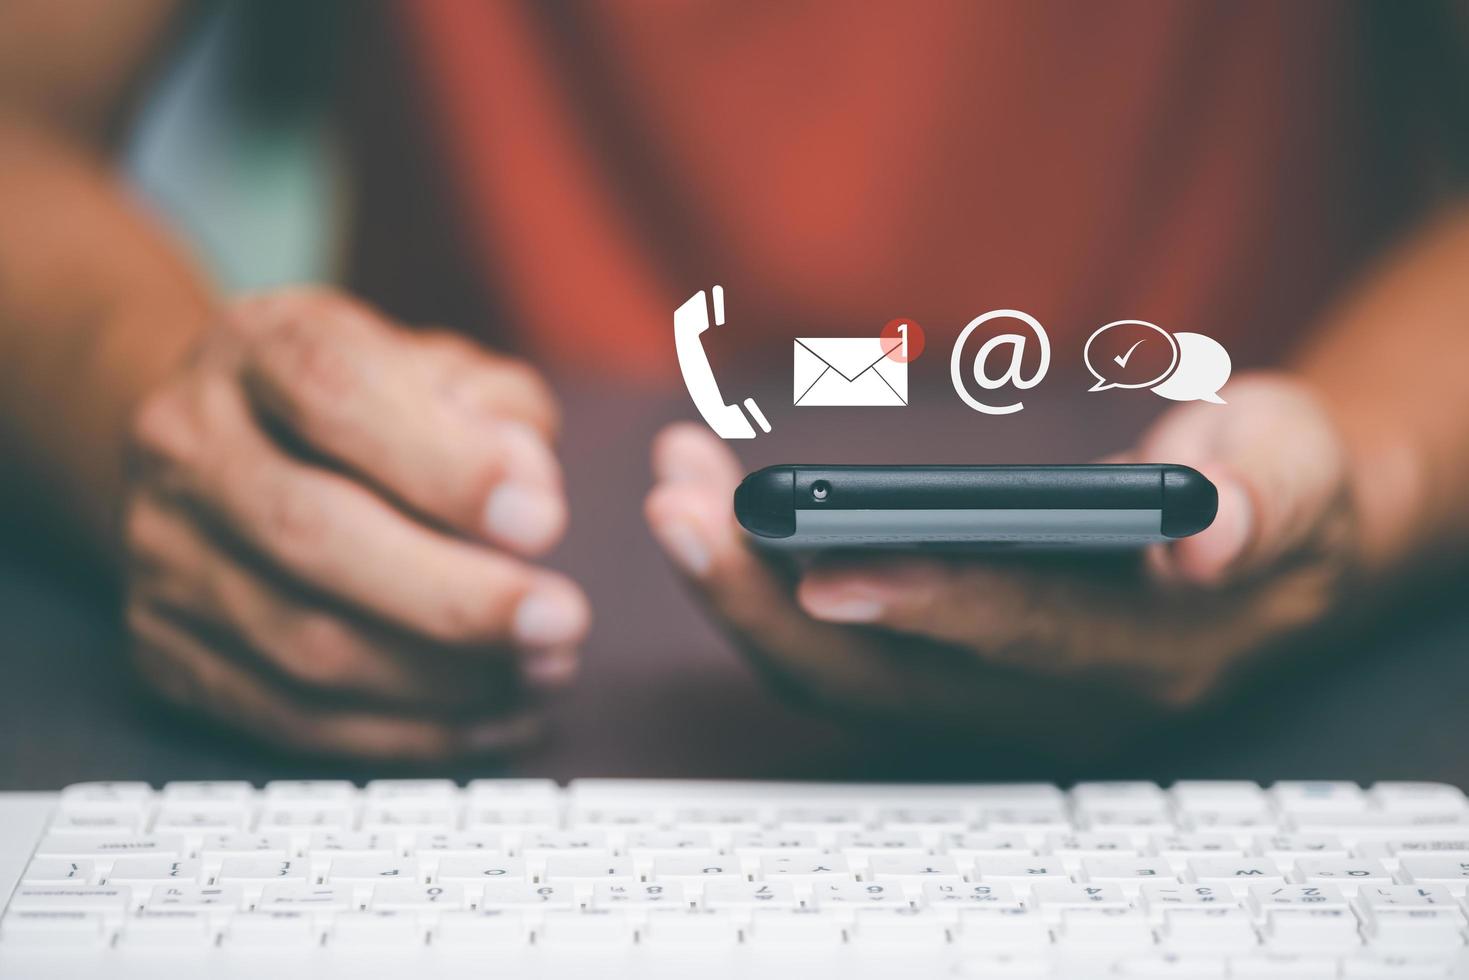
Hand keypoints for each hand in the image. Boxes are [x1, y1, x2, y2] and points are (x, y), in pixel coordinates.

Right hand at [123, 288, 589, 759]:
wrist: (222, 446)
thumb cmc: (362, 407)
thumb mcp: (437, 367)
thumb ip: (498, 409)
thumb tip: (531, 489)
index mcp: (259, 347)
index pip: (337, 395)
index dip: (446, 465)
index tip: (544, 520)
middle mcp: (190, 447)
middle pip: (312, 532)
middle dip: (455, 595)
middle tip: (562, 620)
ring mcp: (165, 557)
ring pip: (304, 644)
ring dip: (447, 678)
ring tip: (545, 670)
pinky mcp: (170, 652)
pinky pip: (294, 718)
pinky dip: (411, 732)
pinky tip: (496, 716)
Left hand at [645, 373, 1356, 756]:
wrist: (1269, 545)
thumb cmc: (1276, 485)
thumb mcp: (1294, 463)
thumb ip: (1260, 495)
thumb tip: (1201, 538)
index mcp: (1144, 649)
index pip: (1016, 634)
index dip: (919, 602)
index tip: (817, 561)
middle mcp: (1052, 700)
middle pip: (882, 675)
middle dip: (765, 596)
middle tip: (677, 497)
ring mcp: (992, 699)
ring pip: (837, 669)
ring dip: (741, 586)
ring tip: (677, 477)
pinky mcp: (951, 676)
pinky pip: (836, 650)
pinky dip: (763, 584)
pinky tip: (719, 510)